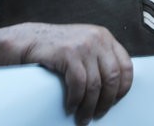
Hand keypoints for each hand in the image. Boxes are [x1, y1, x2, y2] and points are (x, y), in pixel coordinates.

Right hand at [16, 23, 132, 124]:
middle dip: (106, 101)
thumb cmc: (55, 48)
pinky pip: (79, 83)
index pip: (126, 65)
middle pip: (112, 77)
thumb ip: (98, 59)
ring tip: (82, 117)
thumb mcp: (84, 47)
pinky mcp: (67, 52)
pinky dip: (76, 100)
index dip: (123, 87)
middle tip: (98, 114)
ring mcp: (83, 44)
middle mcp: (97, 38)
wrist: (27, 40)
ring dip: (89, 106)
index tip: (115, 101)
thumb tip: (113, 87)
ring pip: (95, 84)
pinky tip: (71, 107)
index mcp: (104, 37)